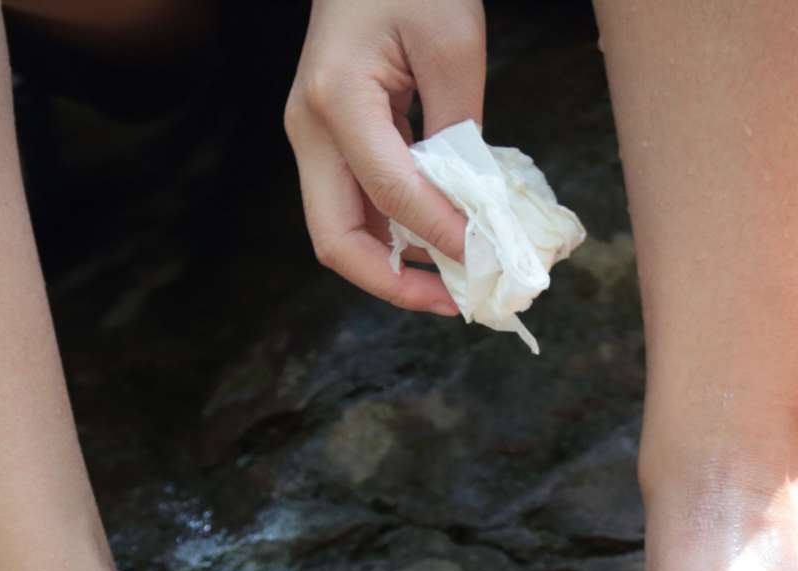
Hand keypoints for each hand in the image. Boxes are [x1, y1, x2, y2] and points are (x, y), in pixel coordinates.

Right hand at [282, 0, 485, 314]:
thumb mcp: (452, 42)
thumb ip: (458, 125)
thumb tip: (469, 201)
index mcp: (336, 101)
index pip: (388, 194)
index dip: (439, 235)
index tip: (488, 258)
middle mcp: (309, 128)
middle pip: (335, 239)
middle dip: (393, 282)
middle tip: (454, 301)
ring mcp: (311, 135)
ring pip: (341, 229)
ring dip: (395, 263)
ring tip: (454, 280)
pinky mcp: (328, 135)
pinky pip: (355, 202)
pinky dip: (395, 231)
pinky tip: (439, 239)